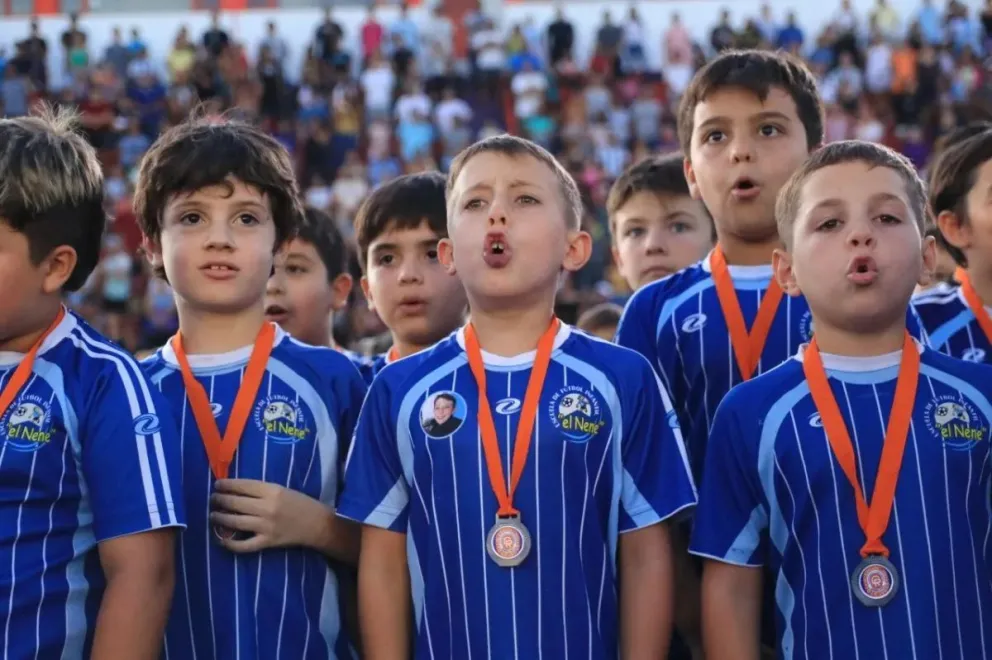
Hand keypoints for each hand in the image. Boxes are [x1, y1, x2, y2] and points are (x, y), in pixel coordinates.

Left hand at [209, 479, 330, 553]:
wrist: (317, 524)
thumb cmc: (299, 503)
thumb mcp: (282, 489)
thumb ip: (261, 490)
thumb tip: (235, 490)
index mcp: (272, 490)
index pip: (242, 486)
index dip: (226, 485)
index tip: (217, 484)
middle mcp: (267, 507)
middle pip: (235, 503)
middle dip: (219, 500)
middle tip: (212, 499)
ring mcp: (266, 526)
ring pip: (235, 522)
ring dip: (220, 518)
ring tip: (213, 515)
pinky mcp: (267, 542)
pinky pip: (244, 545)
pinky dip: (230, 543)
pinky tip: (221, 539)